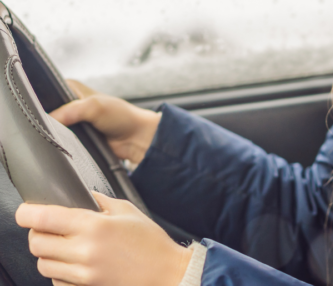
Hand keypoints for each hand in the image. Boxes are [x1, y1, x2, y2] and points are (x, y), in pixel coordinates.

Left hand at [16, 192, 191, 285]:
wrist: (165, 272)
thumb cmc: (150, 242)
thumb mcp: (127, 210)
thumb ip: (100, 201)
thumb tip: (82, 196)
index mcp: (94, 226)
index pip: (46, 219)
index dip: (28, 212)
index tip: (25, 210)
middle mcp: (84, 251)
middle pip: (38, 243)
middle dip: (38, 232)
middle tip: (48, 226)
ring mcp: (83, 274)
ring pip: (43, 264)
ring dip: (47, 253)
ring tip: (63, 245)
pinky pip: (56, 280)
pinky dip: (58, 270)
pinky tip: (73, 262)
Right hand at [50, 80, 160, 163]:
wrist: (136, 138)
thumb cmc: (121, 116)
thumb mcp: (95, 107)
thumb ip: (71, 111)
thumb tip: (51, 120)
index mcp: (73, 89)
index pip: (47, 93)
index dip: (42, 103)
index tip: (42, 114)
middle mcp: (71, 105)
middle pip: (48, 114)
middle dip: (50, 122)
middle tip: (55, 128)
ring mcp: (73, 122)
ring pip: (53, 130)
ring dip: (57, 135)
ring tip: (63, 138)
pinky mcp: (75, 138)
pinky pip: (61, 142)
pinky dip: (62, 145)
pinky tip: (64, 146)